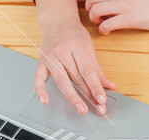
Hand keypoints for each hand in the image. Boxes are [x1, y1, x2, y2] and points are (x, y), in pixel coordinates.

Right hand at [35, 0, 115, 114]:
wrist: (57, 21)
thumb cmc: (74, 35)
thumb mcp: (89, 48)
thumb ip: (98, 69)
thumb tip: (110, 86)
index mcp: (77, 46)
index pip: (88, 71)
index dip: (96, 86)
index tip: (102, 99)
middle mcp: (62, 51)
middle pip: (76, 78)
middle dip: (89, 95)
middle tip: (98, 109)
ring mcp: (50, 57)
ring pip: (61, 81)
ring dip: (72, 97)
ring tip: (82, 109)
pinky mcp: (41, 62)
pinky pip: (38, 78)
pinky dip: (40, 90)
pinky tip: (45, 100)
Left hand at [85, 0, 148, 34]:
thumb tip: (118, 2)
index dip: (92, 0)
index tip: (96, 6)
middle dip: (89, 9)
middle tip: (96, 17)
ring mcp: (125, 6)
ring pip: (95, 10)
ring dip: (94, 19)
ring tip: (101, 24)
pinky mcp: (130, 19)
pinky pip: (107, 24)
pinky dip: (103, 30)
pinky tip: (108, 32)